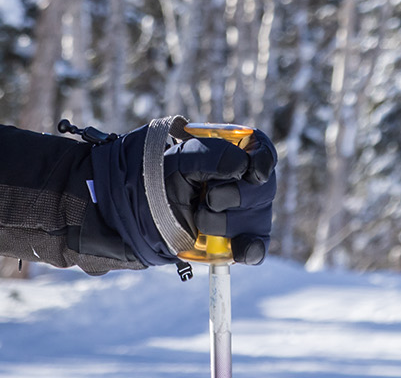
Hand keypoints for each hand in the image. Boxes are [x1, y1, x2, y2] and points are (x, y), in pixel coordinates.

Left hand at [89, 121, 277, 266]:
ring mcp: (242, 215)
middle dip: (235, 194)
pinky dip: (249, 249)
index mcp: (232, 157)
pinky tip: (238, 248)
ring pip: (256, 218)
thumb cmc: (160, 179)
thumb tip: (242, 166)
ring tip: (199, 217)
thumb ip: (211, 154)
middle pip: (263, 188)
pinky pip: (255, 248)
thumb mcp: (180, 160)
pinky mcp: (234, 243)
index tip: (252, 170)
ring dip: (225, 220)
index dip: (263, 159)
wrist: (137, 212)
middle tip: (208, 196)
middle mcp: (244, 185)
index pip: (262, 151)